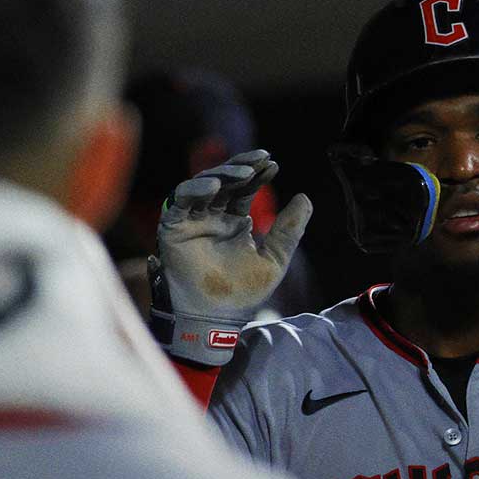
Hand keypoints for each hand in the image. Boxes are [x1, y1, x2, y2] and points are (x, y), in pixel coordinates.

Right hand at [150, 149, 312, 364]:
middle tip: (261, 159)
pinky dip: (196, 190)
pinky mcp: (173, 228)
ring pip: (203, 185)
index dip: (257, 174)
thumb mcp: (275, 257)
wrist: (217, 318)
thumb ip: (289, 229)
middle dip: (242, 167)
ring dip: (223, 174)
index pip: (244, 189)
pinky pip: (179, 202)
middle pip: (224, 180)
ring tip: (245, 173)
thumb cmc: (243, 292)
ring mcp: (192, 221)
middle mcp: (212, 217)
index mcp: (234, 221)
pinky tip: (215, 186)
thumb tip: (305, 197)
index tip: (273, 164)